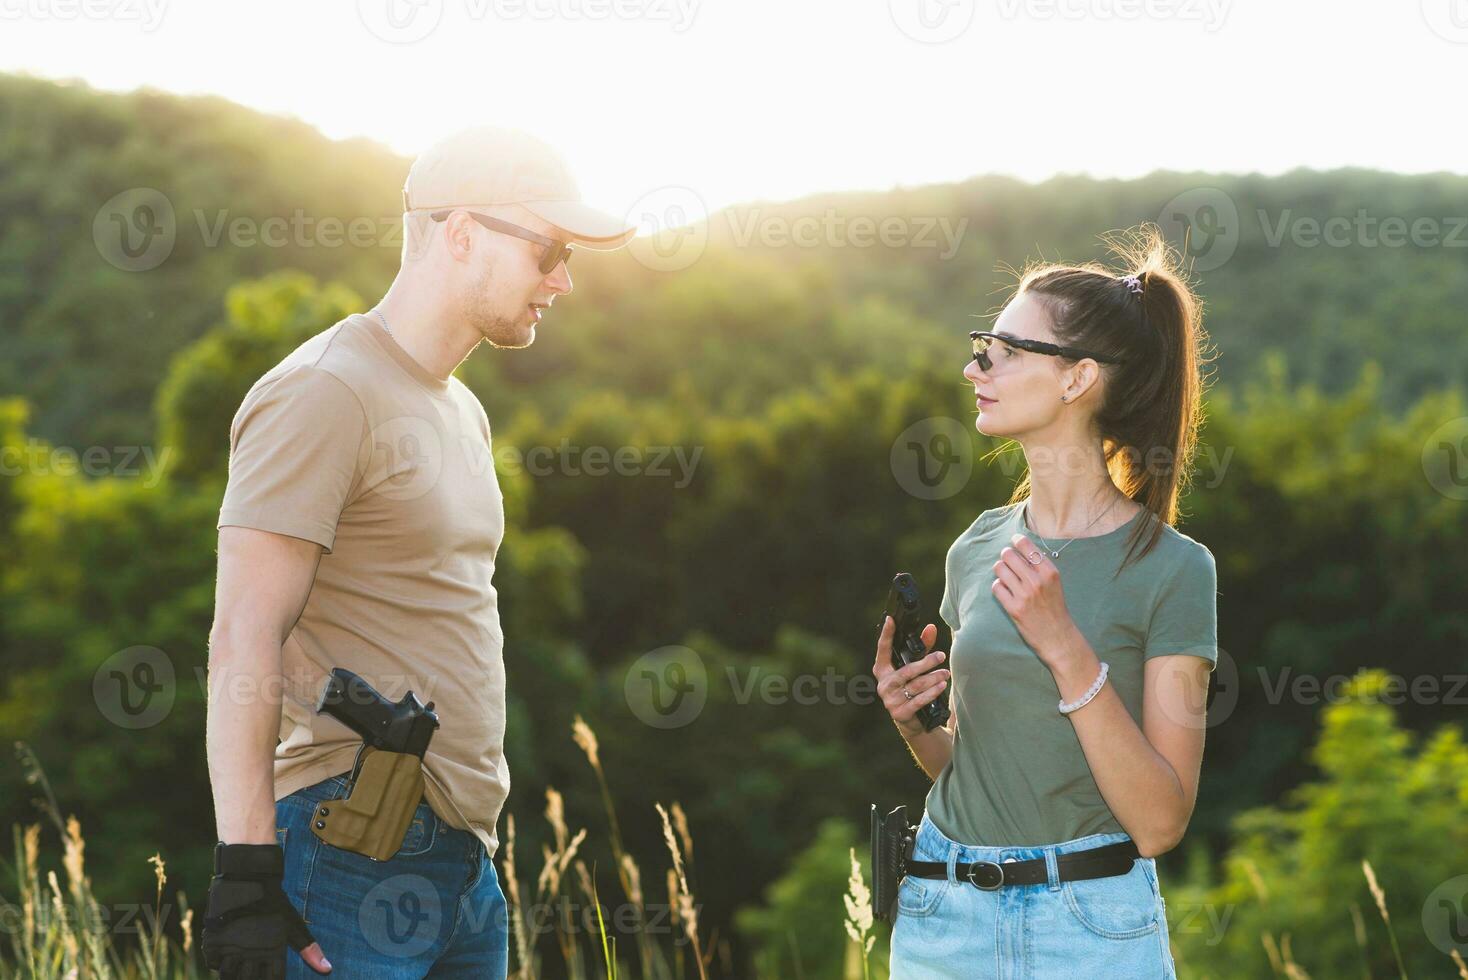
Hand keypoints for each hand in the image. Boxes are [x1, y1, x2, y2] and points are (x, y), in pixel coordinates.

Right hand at [201, 843, 330, 977]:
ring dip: (231, 975)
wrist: (249, 878)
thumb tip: (328, 971)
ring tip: (237, 968)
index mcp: (272, 952)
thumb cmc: (275, 903)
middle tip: (251, 969)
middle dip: (250, 978)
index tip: (270, 975)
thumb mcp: (293, 925)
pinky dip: (217, 963)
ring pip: (227, 976)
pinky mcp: (213, 940)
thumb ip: (309, 949)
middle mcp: (250, 954)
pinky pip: (212, 963)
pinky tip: (225, 957)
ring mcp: (230, 948)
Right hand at [872, 614, 949, 738]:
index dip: (886, 634)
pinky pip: (919, 700)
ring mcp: (890, 700)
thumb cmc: (912, 687)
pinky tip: (941, 686)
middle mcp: (883, 684)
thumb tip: (931, 628)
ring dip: (933, 678)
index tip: (890, 620)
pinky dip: (932, 692)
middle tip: (941, 656)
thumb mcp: (916, 667)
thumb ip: (923, 648)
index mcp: (882, 670)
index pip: (883, 649)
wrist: (912, 721)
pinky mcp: (900, 713)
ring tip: (945, 673)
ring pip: (915, 685)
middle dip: (926, 662)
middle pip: (907, 670)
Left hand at [991, 533, 1081, 670]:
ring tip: (1006, 576)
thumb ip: (1040, 566)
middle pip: (1009, 555)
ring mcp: (1024, 595)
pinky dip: (998, 587)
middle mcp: (1037, 581)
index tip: (1014, 540)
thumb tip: (1020, 546)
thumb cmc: (1054, 607)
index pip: (1027, 546)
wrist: (1058, 637)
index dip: (1017, 540)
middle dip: (1006, 556)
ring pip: (1000, 569)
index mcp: (1050, 572)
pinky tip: (1005, 591)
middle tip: (1008, 561)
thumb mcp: (1054, 582)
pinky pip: (996, 586)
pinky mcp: (1014, 608)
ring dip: (1000, 570)